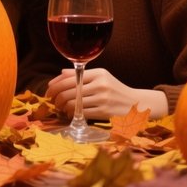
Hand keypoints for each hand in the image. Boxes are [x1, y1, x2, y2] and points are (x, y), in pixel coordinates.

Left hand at [46, 67, 168, 118]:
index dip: (55, 84)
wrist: (137, 104)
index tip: (49, 90)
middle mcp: (100, 84)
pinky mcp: (104, 112)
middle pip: (68, 90)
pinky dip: (71, 113)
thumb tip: (60, 73)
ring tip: (61, 107)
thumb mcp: (101, 77)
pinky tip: (70, 113)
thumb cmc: (115, 89)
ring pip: (73, 102)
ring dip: (63, 106)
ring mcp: (102, 98)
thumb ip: (81, 75)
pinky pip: (80, 113)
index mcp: (98, 73)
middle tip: (53, 101)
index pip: (70, 77)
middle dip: (56, 97)